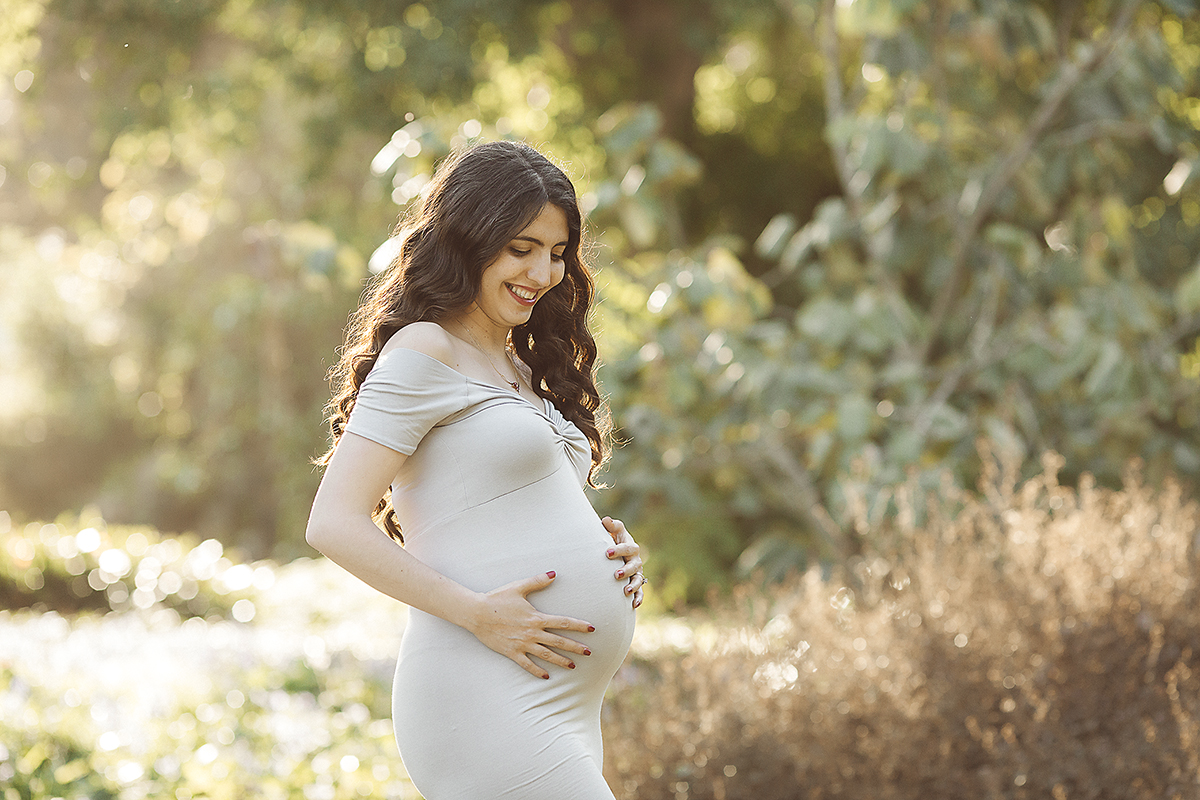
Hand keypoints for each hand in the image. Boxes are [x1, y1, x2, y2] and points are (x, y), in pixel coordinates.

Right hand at [467, 571, 594, 679]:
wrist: (477, 613)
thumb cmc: (497, 598)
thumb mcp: (519, 587)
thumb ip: (537, 581)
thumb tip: (554, 574)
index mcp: (536, 617)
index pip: (563, 622)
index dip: (578, 626)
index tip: (591, 628)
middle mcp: (532, 633)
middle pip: (559, 641)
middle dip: (575, 647)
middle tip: (589, 652)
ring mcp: (522, 644)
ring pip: (546, 655)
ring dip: (561, 661)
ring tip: (573, 666)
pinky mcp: (512, 652)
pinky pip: (527, 664)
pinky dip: (537, 671)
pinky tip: (546, 676)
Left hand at [602, 516, 644, 608]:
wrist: (616, 552)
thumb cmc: (613, 539)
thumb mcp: (614, 531)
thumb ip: (611, 526)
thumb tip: (606, 520)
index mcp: (630, 546)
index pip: (626, 547)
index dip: (618, 550)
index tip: (607, 553)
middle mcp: (635, 560)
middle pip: (634, 565)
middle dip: (626, 570)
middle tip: (616, 574)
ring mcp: (636, 572)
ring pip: (638, 579)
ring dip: (633, 586)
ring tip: (625, 591)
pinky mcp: (635, 583)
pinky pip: (640, 592)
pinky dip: (638, 598)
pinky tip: (633, 605)